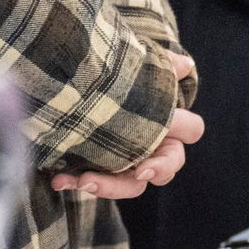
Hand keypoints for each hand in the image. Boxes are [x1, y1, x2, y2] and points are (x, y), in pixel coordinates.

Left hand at [51, 52, 205, 198]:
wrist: (74, 76)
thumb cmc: (116, 72)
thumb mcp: (136, 62)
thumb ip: (162, 65)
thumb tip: (186, 65)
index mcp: (168, 122)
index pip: (191, 130)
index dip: (180, 140)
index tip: (148, 161)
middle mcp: (152, 147)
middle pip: (164, 171)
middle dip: (152, 173)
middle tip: (137, 173)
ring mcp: (125, 162)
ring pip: (130, 186)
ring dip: (108, 186)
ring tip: (83, 181)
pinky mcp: (99, 168)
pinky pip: (92, 182)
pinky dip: (74, 182)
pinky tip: (58, 180)